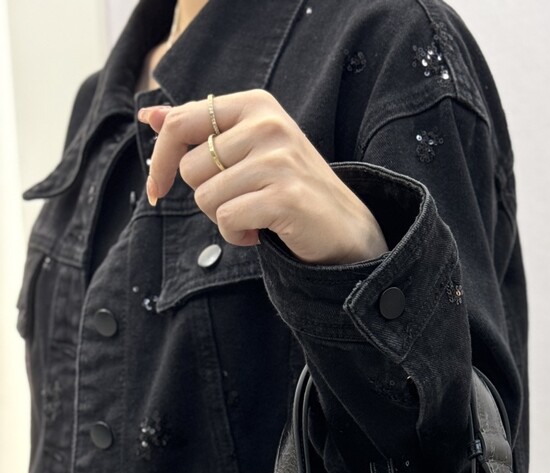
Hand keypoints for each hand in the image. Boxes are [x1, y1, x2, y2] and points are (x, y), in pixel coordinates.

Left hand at [138, 90, 390, 265]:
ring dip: (223, 219)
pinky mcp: (283, 197)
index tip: (157, 188)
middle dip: (206, 195)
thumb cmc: (291, 188)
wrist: (346, 228)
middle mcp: (267, 125)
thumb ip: (202, 131)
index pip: (180, 123)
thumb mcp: (249, 148)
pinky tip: (260, 233)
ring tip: (255, 217)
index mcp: (256, 105)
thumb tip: (149, 117)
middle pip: (190, 167)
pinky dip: (236, 236)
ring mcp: (277, 160)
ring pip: (206, 198)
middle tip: (241, 202)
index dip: (159, 160)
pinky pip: (226, 221)